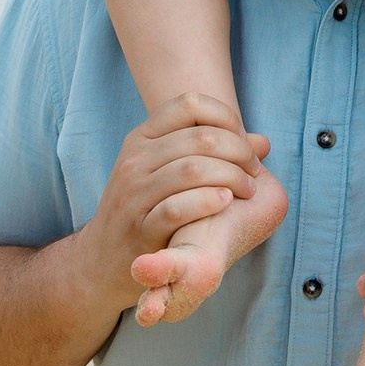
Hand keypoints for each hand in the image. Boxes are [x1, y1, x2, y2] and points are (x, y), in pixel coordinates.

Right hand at [78, 93, 270, 307]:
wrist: (101, 261)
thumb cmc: (145, 210)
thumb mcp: (167, 173)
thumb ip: (213, 154)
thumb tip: (263, 142)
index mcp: (141, 138)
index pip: (189, 104)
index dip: (226, 117)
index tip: (244, 141)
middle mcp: (135, 161)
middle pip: (200, 137)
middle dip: (239, 151)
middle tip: (254, 171)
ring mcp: (135, 194)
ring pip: (193, 169)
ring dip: (232, 176)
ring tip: (247, 190)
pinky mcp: (140, 229)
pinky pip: (178, 208)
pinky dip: (208, 202)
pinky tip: (225, 202)